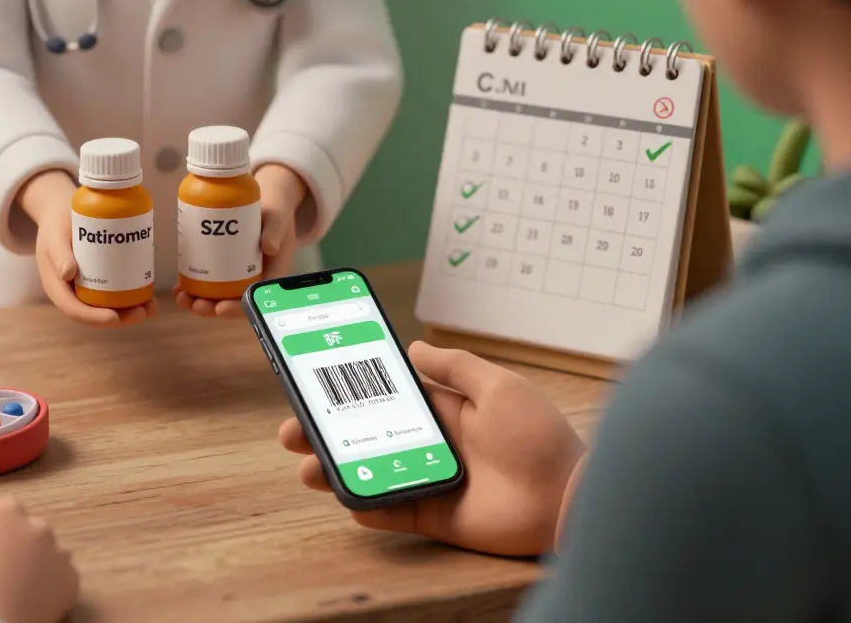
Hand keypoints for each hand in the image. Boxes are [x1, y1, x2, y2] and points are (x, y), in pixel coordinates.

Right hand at [0, 497, 78, 622]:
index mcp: (5, 513)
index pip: (5, 508)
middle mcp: (37, 526)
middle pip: (29, 528)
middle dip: (17, 542)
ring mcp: (58, 553)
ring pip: (48, 551)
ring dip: (36, 562)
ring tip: (14, 588)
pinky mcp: (71, 580)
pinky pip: (62, 576)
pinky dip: (50, 584)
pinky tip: (30, 599)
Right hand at [22, 171, 156, 327]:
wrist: (61, 212)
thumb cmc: (57, 224)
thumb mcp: (55, 236)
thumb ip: (59, 253)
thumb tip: (67, 274)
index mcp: (57, 288)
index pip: (75, 311)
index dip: (95, 318)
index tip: (115, 317)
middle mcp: (72, 293)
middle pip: (96, 314)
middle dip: (121, 318)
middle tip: (144, 311)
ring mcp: (86, 288)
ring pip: (108, 308)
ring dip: (131, 311)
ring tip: (152, 306)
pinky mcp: (98, 280)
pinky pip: (114, 295)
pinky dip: (131, 299)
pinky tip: (149, 297)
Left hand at [174, 164, 304, 318]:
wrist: (265, 205)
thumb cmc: (275, 214)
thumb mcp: (278, 220)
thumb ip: (276, 231)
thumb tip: (270, 247)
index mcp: (270, 278)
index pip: (255, 301)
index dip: (237, 309)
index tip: (219, 309)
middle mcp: (253, 282)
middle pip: (232, 303)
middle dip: (211, 307)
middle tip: (194, 304)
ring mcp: (237, 277)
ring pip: (218, 297)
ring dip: (198, 301)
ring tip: (180, 296)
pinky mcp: (224, 268)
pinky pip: (210, 284)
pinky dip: (194, 288)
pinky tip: (179, 287)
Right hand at [279, 341, 585, 556]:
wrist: (568, 498)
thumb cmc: (540, 438)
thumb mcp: (499, 386)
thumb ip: (456, 366)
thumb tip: (415, 345)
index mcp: (445, 410)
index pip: (386, 396)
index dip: (350, 390)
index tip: (314, 382)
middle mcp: (431, 444)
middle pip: (366, 435)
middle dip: (326, 431)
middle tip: (292, 428)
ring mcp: (428, 480)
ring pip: (369, 472)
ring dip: (335, 468)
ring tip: (307, 465)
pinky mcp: (433, 516)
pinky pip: (389, 511)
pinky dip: (365, 505)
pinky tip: (345, 495)